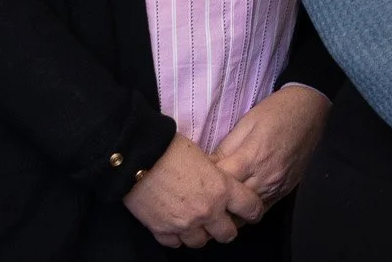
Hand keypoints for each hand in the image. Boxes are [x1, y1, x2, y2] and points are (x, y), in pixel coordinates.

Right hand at [123, 134, 265, 247]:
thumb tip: (216, 182)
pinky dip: (176, 236)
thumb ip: (215, 176)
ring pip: (202, 242)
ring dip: (200, 233)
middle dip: (226, 228)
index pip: (251, 208)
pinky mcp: (163, 231)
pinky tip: (174, 224)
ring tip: (194, 221)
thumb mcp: (203, 157)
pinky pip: (176, 243)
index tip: (251, 210)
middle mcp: (207, 211)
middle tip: (220, 220)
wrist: (137, 156)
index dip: (253, 209)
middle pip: (228, 234)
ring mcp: (185, 225)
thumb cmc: (171, 148)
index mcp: (222, 189)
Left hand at [211, 84, 331, 211]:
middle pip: (231, 203)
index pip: (220, 181)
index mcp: (252, 158)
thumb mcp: (246, 122)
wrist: (310, 111)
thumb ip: (226, 147)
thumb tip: (208, 165)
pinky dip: (247, 211)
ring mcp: (276, 188)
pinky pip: (261, 211)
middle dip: (214, 200)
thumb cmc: (276, 112)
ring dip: (229, 209)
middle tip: (201, 194)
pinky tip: (237, 204)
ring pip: (245, 213)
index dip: (203, 180)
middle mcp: (265, 178)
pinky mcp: (284, 192)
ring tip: (216, 202)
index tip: (194, 178)